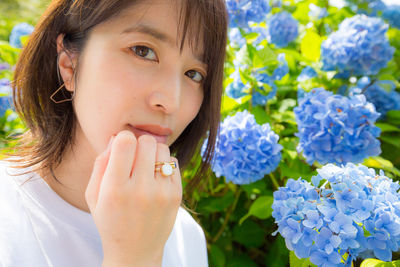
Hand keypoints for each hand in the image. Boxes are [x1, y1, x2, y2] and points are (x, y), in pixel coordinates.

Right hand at [85, 130, 181, 265]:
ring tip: (145, 167)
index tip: (122, 148)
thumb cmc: (110, 220)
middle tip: (134, 158)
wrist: (135, 252)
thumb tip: (117, 137)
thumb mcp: (94, 195)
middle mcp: (141, 190)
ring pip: (163, 148)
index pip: (126, 142)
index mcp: (115, 189)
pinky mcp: (176, 195)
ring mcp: (162, 193)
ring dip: (153, 152)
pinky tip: (155, 177)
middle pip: (147, 141)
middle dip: (138, 144)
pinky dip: (163, 164)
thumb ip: (101, 163)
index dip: (123, 139)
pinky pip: (173, 162)